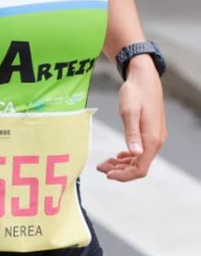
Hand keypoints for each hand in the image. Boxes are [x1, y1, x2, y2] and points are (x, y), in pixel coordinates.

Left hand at [97, 57, 165, 180]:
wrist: (144, 79)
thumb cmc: (135, 93)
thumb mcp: (129, 112)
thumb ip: (131, 133)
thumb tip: (134, 153)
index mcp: (151, 140)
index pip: (140, 169)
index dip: (124, 176)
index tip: (107, 174)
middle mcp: (156, 142)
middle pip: (139, 166)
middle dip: (119, 171)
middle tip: (100, 167)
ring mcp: (154, 137)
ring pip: (139, 159)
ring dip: (122, 164)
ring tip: (105, 162)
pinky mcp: (150, 132)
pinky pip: (140, 151)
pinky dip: (128, 156)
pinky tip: (118, 155)